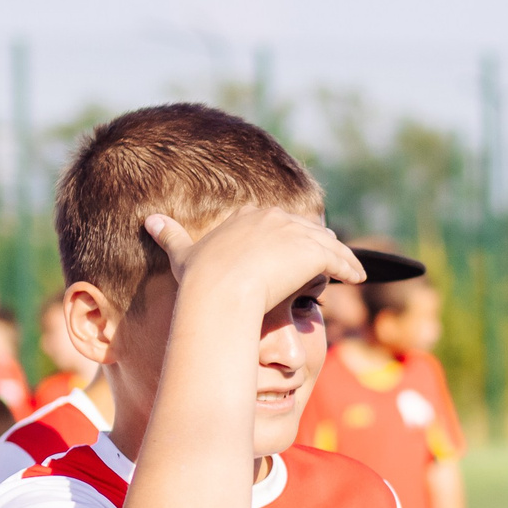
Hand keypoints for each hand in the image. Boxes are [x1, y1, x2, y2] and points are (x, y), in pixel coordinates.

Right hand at [144, 208, 363, 315]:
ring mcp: (296, 232)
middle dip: (318, 243)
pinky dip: (351, 268)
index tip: (296, 251)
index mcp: (249, 216)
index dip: (290, 237)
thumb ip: (171, 235)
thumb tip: (148, 219)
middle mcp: (274, 218)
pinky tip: (359, 278)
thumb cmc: (200, 279)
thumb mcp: (182, 254)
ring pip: (327, 243)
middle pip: (306, 229)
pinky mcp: (314, 251)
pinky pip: (340, 259)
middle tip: (330, 260)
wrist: (220, 292)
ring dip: (341, 256)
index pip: (279, 222)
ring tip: (351, 270)